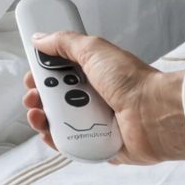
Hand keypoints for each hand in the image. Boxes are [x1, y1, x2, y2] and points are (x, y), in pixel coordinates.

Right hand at [22, 31, 184, 164]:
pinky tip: (47, 133)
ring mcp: (94, 123)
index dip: (42, 76)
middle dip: (38, 98)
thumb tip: (39, 39)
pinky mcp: (96, 145)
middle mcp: (93, 98)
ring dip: (41, 119)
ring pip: (58, 123)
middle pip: (55, 99)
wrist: (154, 114)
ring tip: (37, 115)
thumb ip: (65, 42)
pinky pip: (69, 144)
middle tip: (32, 97)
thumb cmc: (129, 80)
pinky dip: (55, 140)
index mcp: (93, 75)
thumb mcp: (93, 50)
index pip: (60, 75)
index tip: (31, 77)